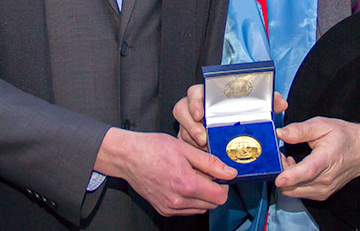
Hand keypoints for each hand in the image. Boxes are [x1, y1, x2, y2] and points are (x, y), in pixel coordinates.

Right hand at [94, 128, 236, 215]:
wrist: (129, 156)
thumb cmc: (153, 148)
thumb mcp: (185, 149)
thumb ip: (210, 162)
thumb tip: (229, 172)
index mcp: (186, 184)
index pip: (219, 197)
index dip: (224, 185)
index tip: (220, 175)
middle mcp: (178, 201)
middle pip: (211, 204)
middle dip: (213, 189)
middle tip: (205, 171)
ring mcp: (170, 207)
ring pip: (200, 208)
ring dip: (202, 195)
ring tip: (192, 175)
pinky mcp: (163, 210)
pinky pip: (186, 210)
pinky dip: (190, 199)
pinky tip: (182, 182)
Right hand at [174, 83, 287, 149]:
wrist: (236, 130)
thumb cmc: (242, 111)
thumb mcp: (255, 104)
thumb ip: (268, 100)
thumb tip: (281, 103)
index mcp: (207, 96)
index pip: (194, 92)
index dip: (194, 102)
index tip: (200, 113)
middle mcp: (194, 109)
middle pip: (181, 111)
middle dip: (190, 125)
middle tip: (202, 138)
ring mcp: (189, 126)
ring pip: (184, 132)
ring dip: (192, 142)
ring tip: (206, 151)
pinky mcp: (189, 141)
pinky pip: (186, 149)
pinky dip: (194, 156)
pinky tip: (204, 164)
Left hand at [275, 117, 359, 200]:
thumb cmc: (343, 136)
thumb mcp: (322, 125)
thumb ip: (300, 130)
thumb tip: (281, 133)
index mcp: (326, 159)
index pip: (307, 172)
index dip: (291, 176)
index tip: (278, 178)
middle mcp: (325, 180)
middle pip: (295, 185)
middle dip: (282, 172)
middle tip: (282, 155)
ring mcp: (324, 190)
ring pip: (295, 191)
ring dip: (287, 178)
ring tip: (291, 160)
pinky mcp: (322, 194)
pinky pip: (300, 193)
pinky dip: (293, 183)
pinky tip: (297, 168)